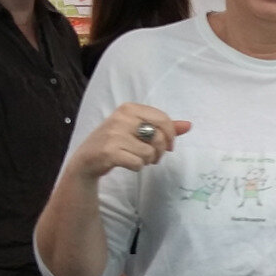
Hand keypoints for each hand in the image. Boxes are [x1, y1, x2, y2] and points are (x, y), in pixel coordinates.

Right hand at [68, 103, 190, 180]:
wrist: (86, 159)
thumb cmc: (116, 142)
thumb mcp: (137, 129)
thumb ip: (163, 127)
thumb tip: (189, 125)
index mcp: (129, 108)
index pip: (163, 119)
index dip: (171, 135)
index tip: (168, 146)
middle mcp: (121, 118)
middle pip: (159, 135)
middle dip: (161, 150)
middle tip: (154, 156)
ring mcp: (114, 134)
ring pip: (149, 152)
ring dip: (147, 160)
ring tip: (137, 158)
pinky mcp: (109, 151)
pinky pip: (138, 162)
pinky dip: (137, 167)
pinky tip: (128, 163)